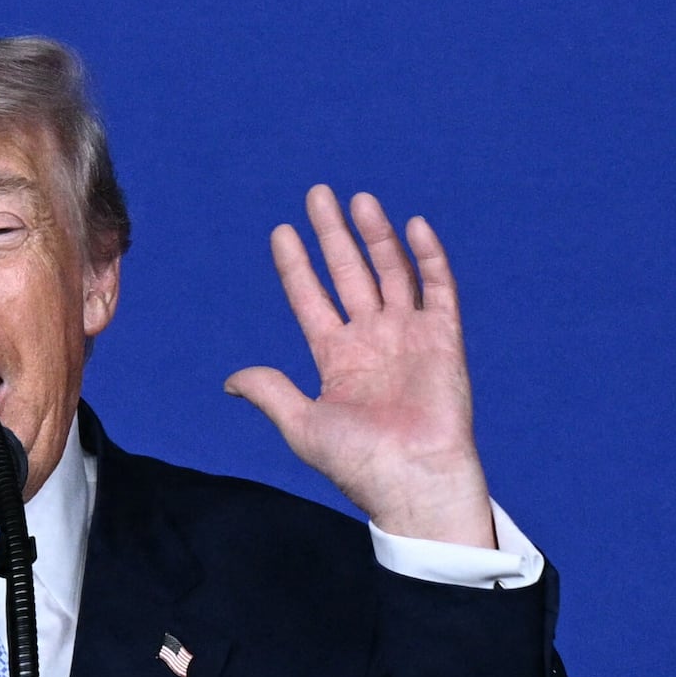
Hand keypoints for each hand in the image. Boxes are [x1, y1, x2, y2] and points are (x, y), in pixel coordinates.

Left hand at [223, 186, 496, 548]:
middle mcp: (373, 341)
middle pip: (349, 273)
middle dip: (333, 235)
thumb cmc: (360, 463)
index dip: (296, 266)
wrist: (414, 482)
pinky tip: (414, 226)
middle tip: (317, 194)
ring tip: (359, 199)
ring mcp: (409, 337)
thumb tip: (231, 380)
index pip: (312, 299)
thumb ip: (270, 393)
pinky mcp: (444, 339)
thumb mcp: (302, 425)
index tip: (281, 232)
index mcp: (338, 359)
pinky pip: (438, 289)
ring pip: (391, 272)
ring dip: (376, 235)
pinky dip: (428, 257)